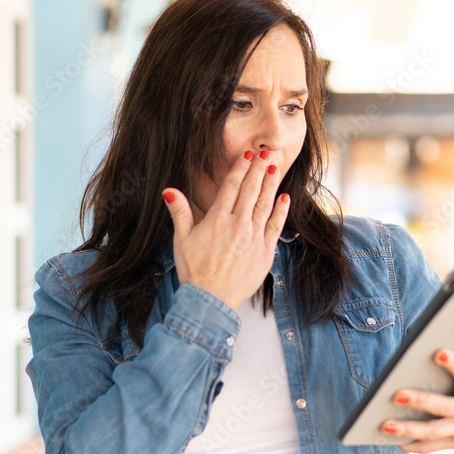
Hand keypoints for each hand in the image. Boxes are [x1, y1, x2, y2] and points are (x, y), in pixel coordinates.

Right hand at [162, 150, 288, 311]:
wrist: (210, 299)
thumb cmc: (194, 271)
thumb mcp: (182, 240)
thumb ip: (180, 212)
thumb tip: (169, 190)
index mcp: (217, 219)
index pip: (232, 186)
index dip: (241, 168)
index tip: (248, 155)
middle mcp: (237, 224)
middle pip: (251, 190)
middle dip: (259, 169)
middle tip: (266, 153)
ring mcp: (253, 237)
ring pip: (265, 204)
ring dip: (271, 184)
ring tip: (275, 167)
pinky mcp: (265, 251)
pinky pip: (276, 226)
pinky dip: (281, 210)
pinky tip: (284, 197)